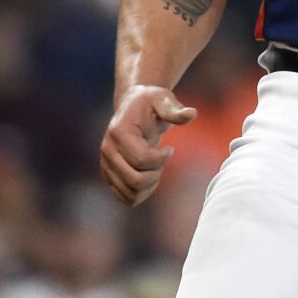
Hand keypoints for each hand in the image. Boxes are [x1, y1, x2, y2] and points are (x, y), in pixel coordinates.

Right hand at [100, 85, 196, 205]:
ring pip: (130, 194)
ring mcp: (105, 165)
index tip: (170, 148)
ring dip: (150, 185)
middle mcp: (107, 150)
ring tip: (156, 168)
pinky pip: (126, 198)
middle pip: (134, 180)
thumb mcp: (163, 100)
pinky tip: (151, 176)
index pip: (141, 159)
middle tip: (163, 160)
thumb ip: (175, 110)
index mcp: (119, 132)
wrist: (133, 107)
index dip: (162, 158)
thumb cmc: (150, 102)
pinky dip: (143, 193)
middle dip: (156, 174)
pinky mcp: (109, 175)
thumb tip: (192, 114)